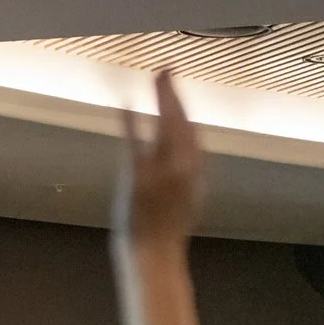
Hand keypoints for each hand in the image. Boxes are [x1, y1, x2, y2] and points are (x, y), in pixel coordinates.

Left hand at [114, 70, 203, 245]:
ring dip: (162, 95)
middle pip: (183, 119)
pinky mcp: (139, 176)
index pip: (194, 131)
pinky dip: (130, 120)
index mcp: (198, 172)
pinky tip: (125, 102)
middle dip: (174, 92)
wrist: (155, 254)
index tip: (177, 92)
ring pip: (166, 123)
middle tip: (167, 70)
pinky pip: (135, 141)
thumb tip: (191, 154)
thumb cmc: (168, 230)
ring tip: (158, 75)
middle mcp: (185, 167)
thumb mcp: (190, 199)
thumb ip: (190, 173)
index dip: (186, 108)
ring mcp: (162, 170)